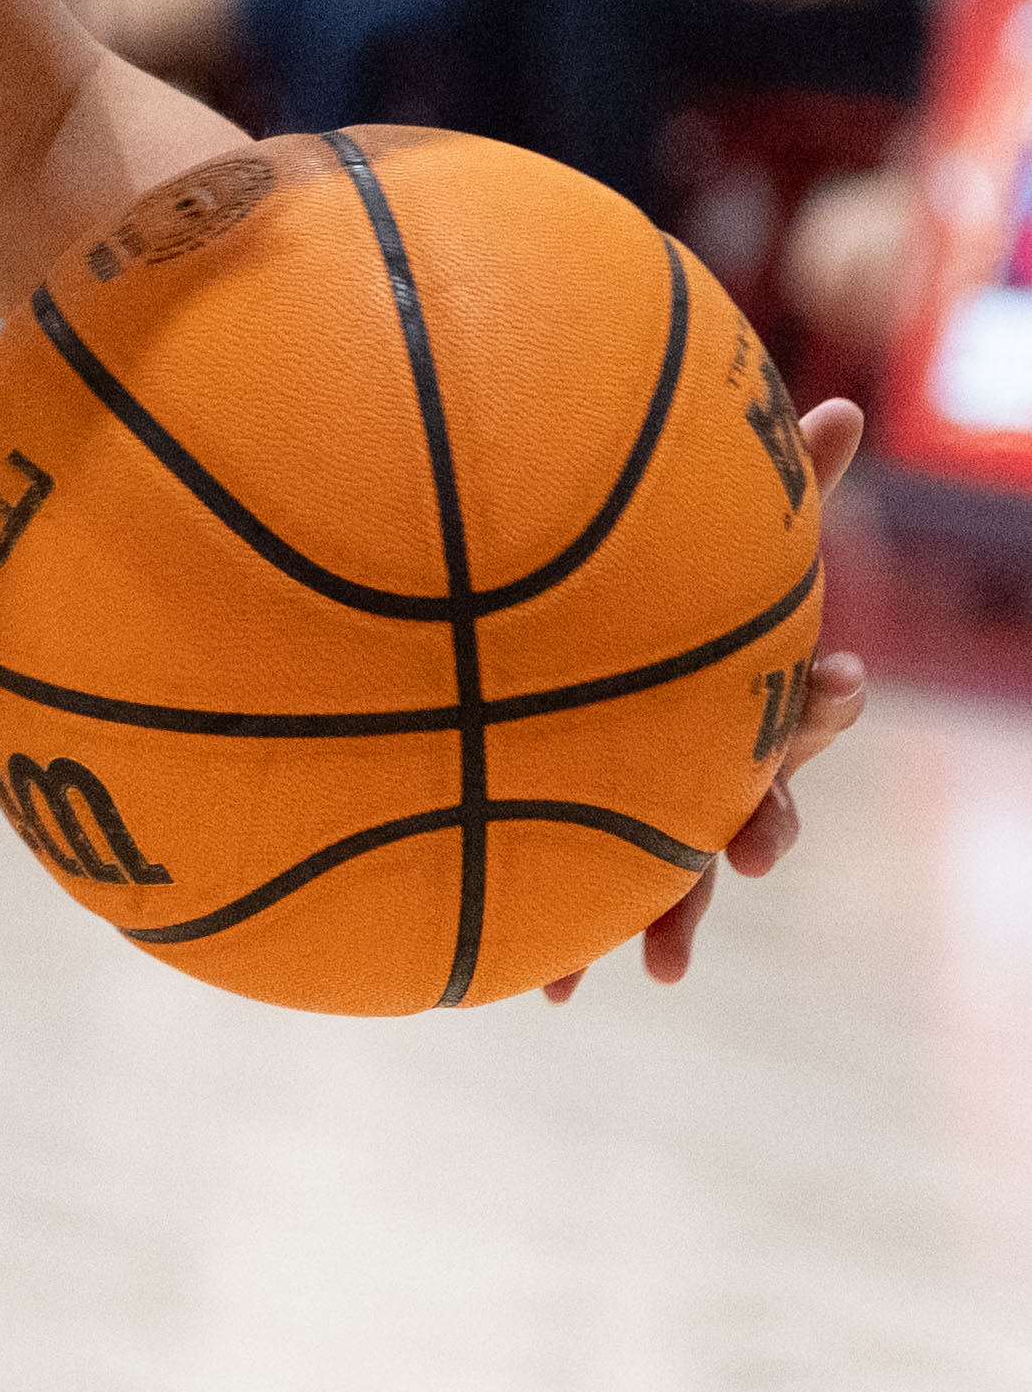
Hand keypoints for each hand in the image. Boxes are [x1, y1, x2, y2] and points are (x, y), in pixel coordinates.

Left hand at [549, 395, 868, 996]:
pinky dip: (572, 941)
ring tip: (660, 962)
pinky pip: (588, 902)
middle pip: (754, 802)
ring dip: (673, 915)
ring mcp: (658, 812)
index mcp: (745, 702)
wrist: (556, 665)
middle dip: (761, 829)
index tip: (841, 682)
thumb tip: (844, 404)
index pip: (802, 702)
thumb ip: (776, 487)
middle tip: (761, 847)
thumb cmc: (655, 603)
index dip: (825, 699)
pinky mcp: (594, 850)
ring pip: (677, 872)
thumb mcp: (715, 545)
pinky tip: (547, 987)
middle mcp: (712, 765)